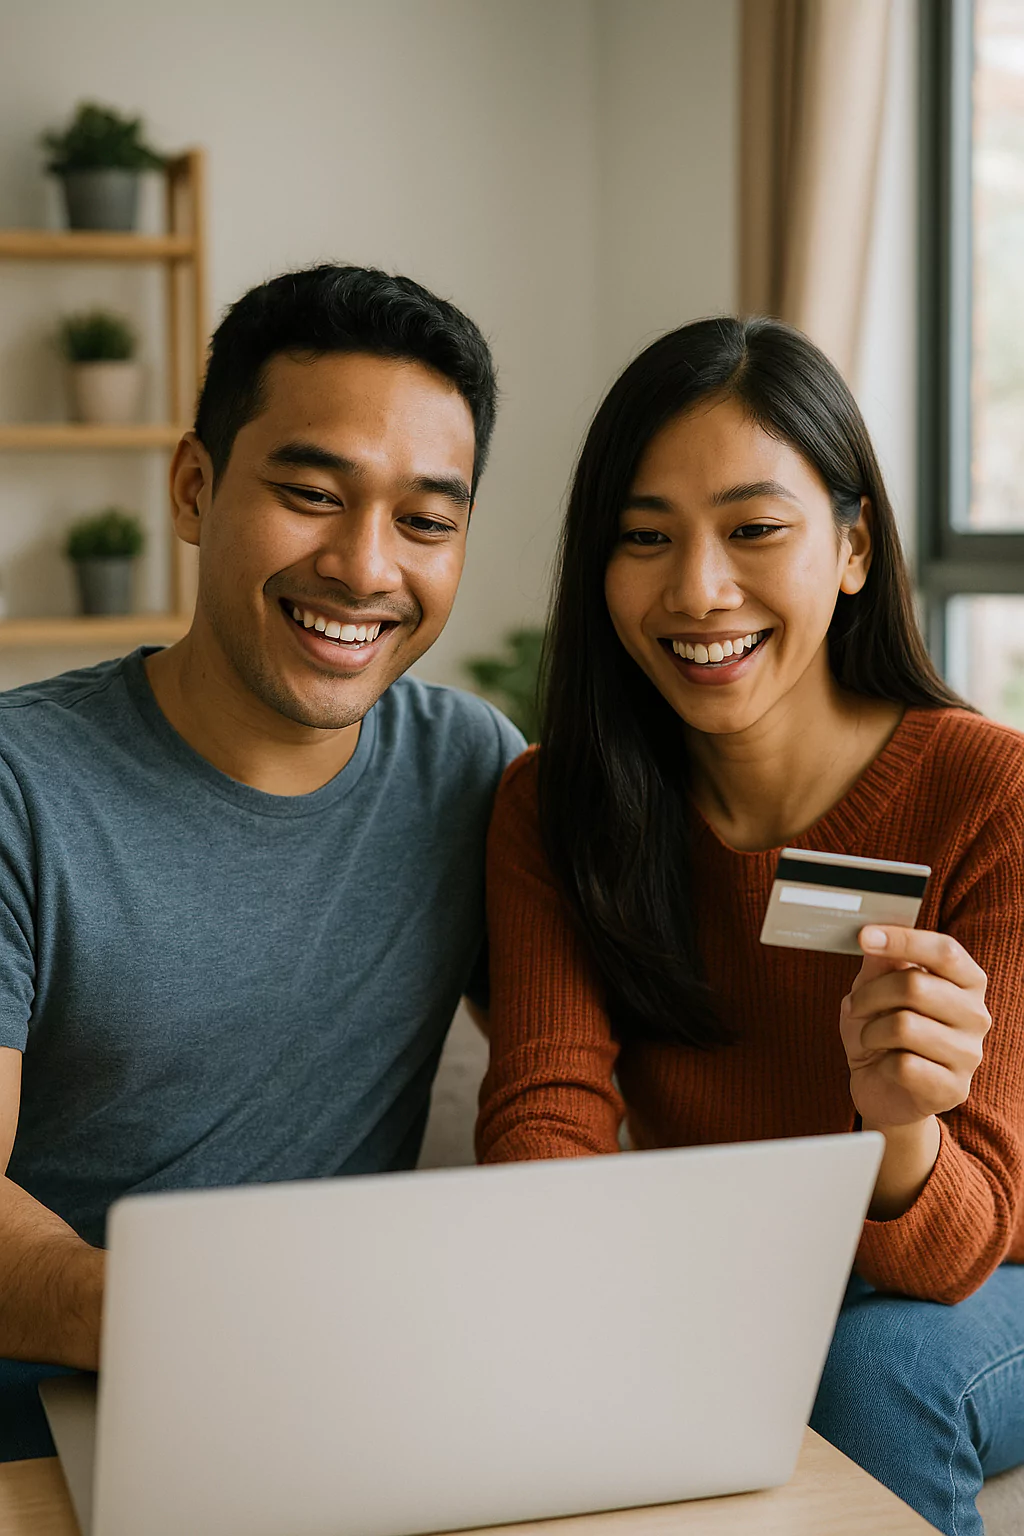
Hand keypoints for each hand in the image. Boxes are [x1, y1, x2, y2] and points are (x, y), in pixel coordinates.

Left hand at [840, 925, 990, 1131]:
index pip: (944, 951)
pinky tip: (885, 1065)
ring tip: (870, 1039)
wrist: (884, 1091)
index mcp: (966, 982)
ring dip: (871, 1031)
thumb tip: (875, 936)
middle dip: (870, 994)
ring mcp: (969, 1054)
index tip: (865, 936)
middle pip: (915, 985)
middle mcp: (976, 1015)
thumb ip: (879, 965)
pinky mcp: (953, 1088)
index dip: (904, 940)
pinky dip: (881, 1063)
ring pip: (904, 1026)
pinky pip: (904, 1065)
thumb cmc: (883, 1034)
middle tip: (854, 1006)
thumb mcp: (874, 993)